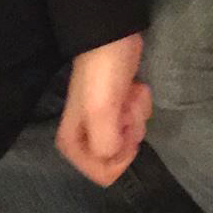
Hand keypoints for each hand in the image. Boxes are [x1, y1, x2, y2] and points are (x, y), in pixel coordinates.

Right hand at [57, 33, 149, 185]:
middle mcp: (86, 139)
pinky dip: (140, 103)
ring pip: (132, 137)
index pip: (104, 174)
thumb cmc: (103, 74)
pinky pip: (139, 119)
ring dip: (136, 113)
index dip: (121, 153)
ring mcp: (105, 124)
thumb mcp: (100, 112)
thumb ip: (105, 144)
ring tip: (127, 93)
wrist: (113, 37)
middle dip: (129, 130)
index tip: (120, 126)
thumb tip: (116, 154)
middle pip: (121, 155)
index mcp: (73, 145)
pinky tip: (133, 87)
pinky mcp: (120, 109)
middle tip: (123, 106)